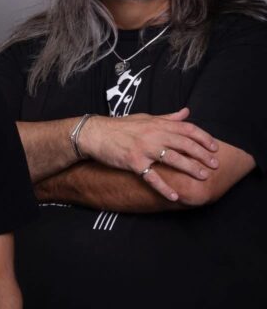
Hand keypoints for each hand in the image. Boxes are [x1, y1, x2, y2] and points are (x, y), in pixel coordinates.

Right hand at [78, 107, 218, 200]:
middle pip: (185, 144)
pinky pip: (152, 177)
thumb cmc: (120, 126)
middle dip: (202, 155)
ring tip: (203, 177)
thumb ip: (167, 117)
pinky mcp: (134, 163)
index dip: (204, 138)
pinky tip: (174, 196)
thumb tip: (186, 112)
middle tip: (215, 165)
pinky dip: (164, 188)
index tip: (214, 147)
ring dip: (191, 168)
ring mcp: (144, 149)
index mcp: (158, 124)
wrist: (94, 134)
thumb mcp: (145, 118)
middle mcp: (153, 135)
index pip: (188, 129)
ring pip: (173, 159)